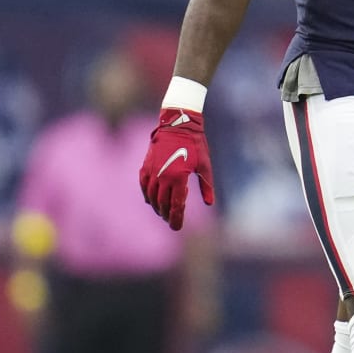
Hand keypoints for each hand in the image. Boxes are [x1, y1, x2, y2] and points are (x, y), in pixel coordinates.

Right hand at [139, 108, 213, 229]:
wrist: (177, 124)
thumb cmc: (195, 144)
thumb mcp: (205, 165)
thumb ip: (206, 186)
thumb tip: (209, 203)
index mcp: (179, 177)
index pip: (176, 205)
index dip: (176, 219)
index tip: (176, 228)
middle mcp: (163, 177)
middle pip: (162, 203)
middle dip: (167, 215)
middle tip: (172, 222)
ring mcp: (153, 171)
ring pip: (151, 197)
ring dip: (157, 207)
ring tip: (163, 213)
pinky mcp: (146, 166)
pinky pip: (144, 186)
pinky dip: (147, 195)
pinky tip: (151, 200)